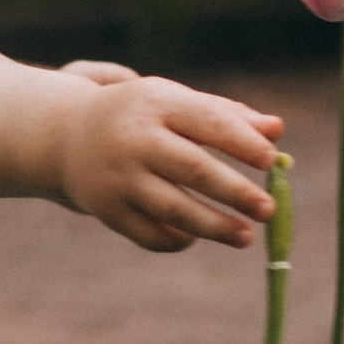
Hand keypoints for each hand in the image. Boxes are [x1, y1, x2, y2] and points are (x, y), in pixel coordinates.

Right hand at [54, 65, 281, 253]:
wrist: (66, 136)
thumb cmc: (140, 117)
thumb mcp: (176, 103)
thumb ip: (227, 115)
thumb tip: (278, 131)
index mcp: (156, 103)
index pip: (209, 122)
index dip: (243, 143)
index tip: (272, 160)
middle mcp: (135, 140)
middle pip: (194, 169)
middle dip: (236, 192)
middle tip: (269, 209)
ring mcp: (118, 177)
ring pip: (173, 209)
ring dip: (214, 226)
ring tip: (246, 237)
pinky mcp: (107, 210)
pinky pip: (150, 234)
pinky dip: (177, 239)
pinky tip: (195, 235)